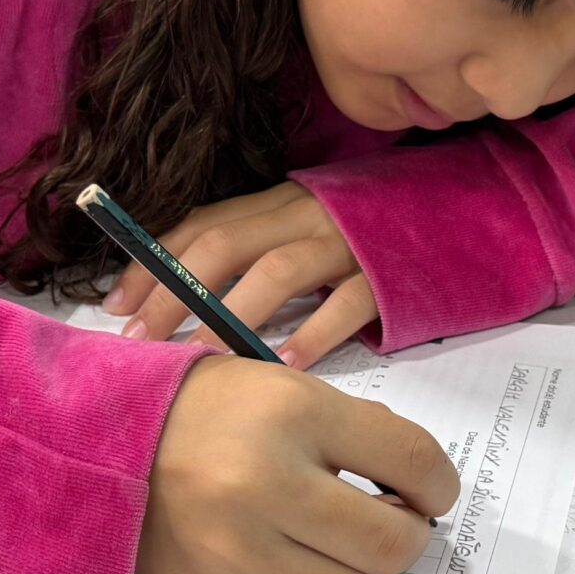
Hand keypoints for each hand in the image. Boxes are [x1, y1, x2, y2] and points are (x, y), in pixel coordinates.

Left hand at [104, 183, 374, 368]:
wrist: (459, 212)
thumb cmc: (366, 234)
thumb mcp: (302, 231)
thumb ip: (252, 253)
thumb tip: (179, 303)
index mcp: (276, 204)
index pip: (201, 226)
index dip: (153, 263)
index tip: (115, 308)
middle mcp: (304, 215)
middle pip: (224, 246)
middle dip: (175, 294)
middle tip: (142, 343)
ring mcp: (348, 242)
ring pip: (279, 269)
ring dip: (232, 316)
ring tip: (201, 360)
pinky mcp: (390, 273)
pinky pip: (347, 303)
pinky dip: (314, 333)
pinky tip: (286, 369)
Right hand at [136, 355, 459, 573]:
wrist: (89, 445)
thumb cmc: (198, 410)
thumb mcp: (277, 389)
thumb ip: (347, 432)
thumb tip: (414, 486)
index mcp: (294, 414)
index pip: (413, 462)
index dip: (440, 484)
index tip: (432, 490)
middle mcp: (267, 484)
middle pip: (393, 545)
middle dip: (411, 538)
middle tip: (397, 523)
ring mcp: (239, 547)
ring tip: (348, 550)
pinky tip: (280, 551)